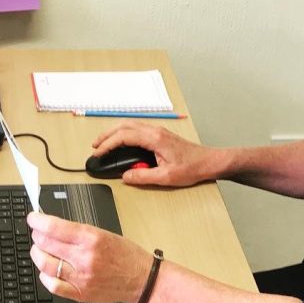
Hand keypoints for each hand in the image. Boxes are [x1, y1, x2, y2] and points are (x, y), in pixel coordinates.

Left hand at [27, 211, 151, 302]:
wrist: (142, 280)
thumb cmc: (126, 255)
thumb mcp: (104, 233)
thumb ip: (77, 232)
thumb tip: (52, 227)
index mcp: (92, 238)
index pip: (54, 227)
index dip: (37, 221)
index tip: (33, 218)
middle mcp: (85, 258)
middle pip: (46, 244)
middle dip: (37, 235)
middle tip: (38, 233)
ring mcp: (81, 278)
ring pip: (45, 264)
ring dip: (37, 254)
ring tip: (40, 250)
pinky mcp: (80, 294)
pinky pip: (53, 286)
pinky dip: (45, 276)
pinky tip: (48, 271)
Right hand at [92, 121, 219, 186]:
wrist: (209, 161)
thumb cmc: (192, 167)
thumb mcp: (166, 177)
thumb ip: (143, 177)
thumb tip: (125, 176)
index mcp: (154, 138)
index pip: (124, 136)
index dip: (108, 144)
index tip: (98, 153)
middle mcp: (154, 130)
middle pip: (124, 126)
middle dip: (107, 135)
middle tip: (95, 146)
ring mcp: (157, 131)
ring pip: (130, 125)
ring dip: (114, 132)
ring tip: (104, 144)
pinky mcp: (160, 134)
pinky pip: (137, 129)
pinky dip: (124, 133)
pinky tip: (121, 142)